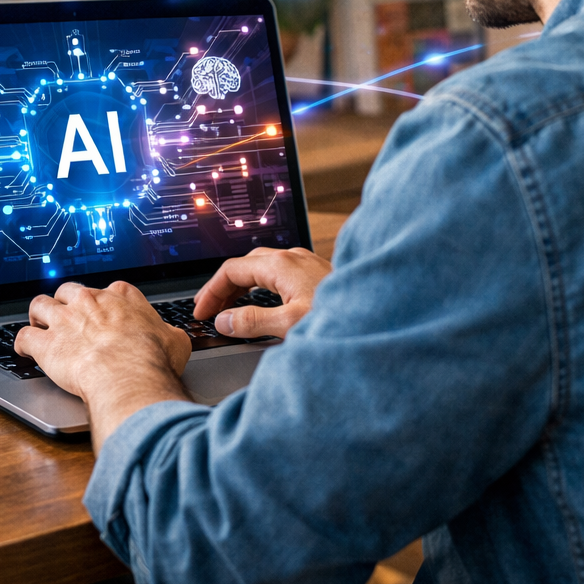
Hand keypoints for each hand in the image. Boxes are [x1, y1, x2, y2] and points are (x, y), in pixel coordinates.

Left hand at [14, 281, 191, 450]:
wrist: (128, 375)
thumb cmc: (152, 359)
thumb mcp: (175, 341)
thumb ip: (169, 334)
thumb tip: (174, 339)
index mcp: (121, 297)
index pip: (109, 290)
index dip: (105, 303)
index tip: (105, 313)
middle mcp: (89, 301)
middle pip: (69, 291)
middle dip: (66, 302)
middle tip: (68, 318)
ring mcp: (64, 320)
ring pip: (40, 304)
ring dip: (39, 315)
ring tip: (40, 325)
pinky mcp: (46, 344)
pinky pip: (23, 337)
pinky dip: (21, 343)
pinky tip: (23, 350)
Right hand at [193, 246, 331, 339]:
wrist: (383, 312)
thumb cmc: (342, 318)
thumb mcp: (290, 325)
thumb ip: (253, 322)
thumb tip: (225, 321)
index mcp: (282, 265)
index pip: (232, 270)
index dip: (211, 291)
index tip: (200, 312)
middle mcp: (294, 258)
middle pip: (246, 265)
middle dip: (224, 287)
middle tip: (210, 310)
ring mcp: (308, 264)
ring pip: (264, 268)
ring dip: (243, 286)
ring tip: (231, 308)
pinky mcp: (318, 274)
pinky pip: (280, 274)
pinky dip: (262, 287)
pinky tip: (265, 302)